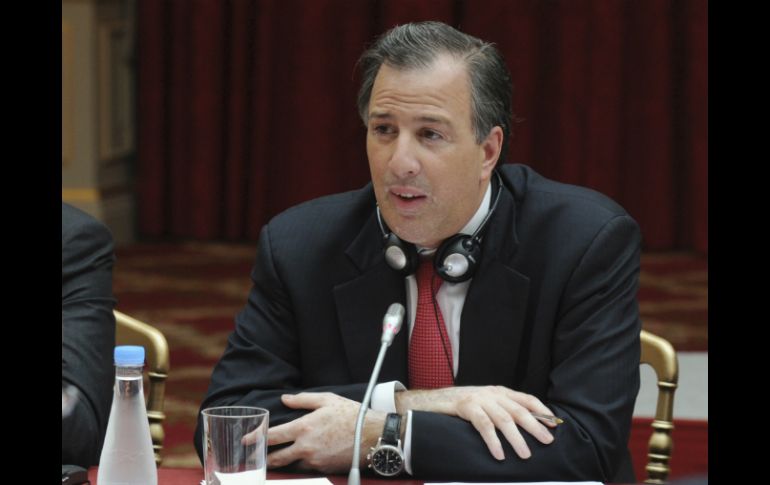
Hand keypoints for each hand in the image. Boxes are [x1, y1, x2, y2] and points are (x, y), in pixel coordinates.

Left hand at [260, 392, 384, 472]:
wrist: (372, 436)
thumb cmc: (351, 415)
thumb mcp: (327, 400)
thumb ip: (302, 400)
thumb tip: (285, 399)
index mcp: (303, 428)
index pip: (272, 436)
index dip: (256, 438)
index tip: (246, 440)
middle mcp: (305, 447)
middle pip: (277, 458)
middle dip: (265, 457)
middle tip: (257, 456)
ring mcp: (314, 461)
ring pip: (291, 465)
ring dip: (283, 462)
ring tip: (276, 459)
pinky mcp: (323, 469)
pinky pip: (306, 468)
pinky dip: (301, 463)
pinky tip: (300, 458)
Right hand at [396, 385, 556, 459]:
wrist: (429, 400)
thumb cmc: (457, 406)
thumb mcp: (483, 404)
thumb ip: (499, 411)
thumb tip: (522, 430)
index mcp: (498, 391)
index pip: (526, 398)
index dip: (541, 411)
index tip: (554, 424)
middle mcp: (491, 393)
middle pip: (519, 410)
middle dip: (535, 426)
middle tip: (547, 441)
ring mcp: (478, 398)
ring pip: (504, 419)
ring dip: (516, 438)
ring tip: (525, 454)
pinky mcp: (465, 406)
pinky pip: (483, 425)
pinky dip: (493, 441)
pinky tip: (499, 454)